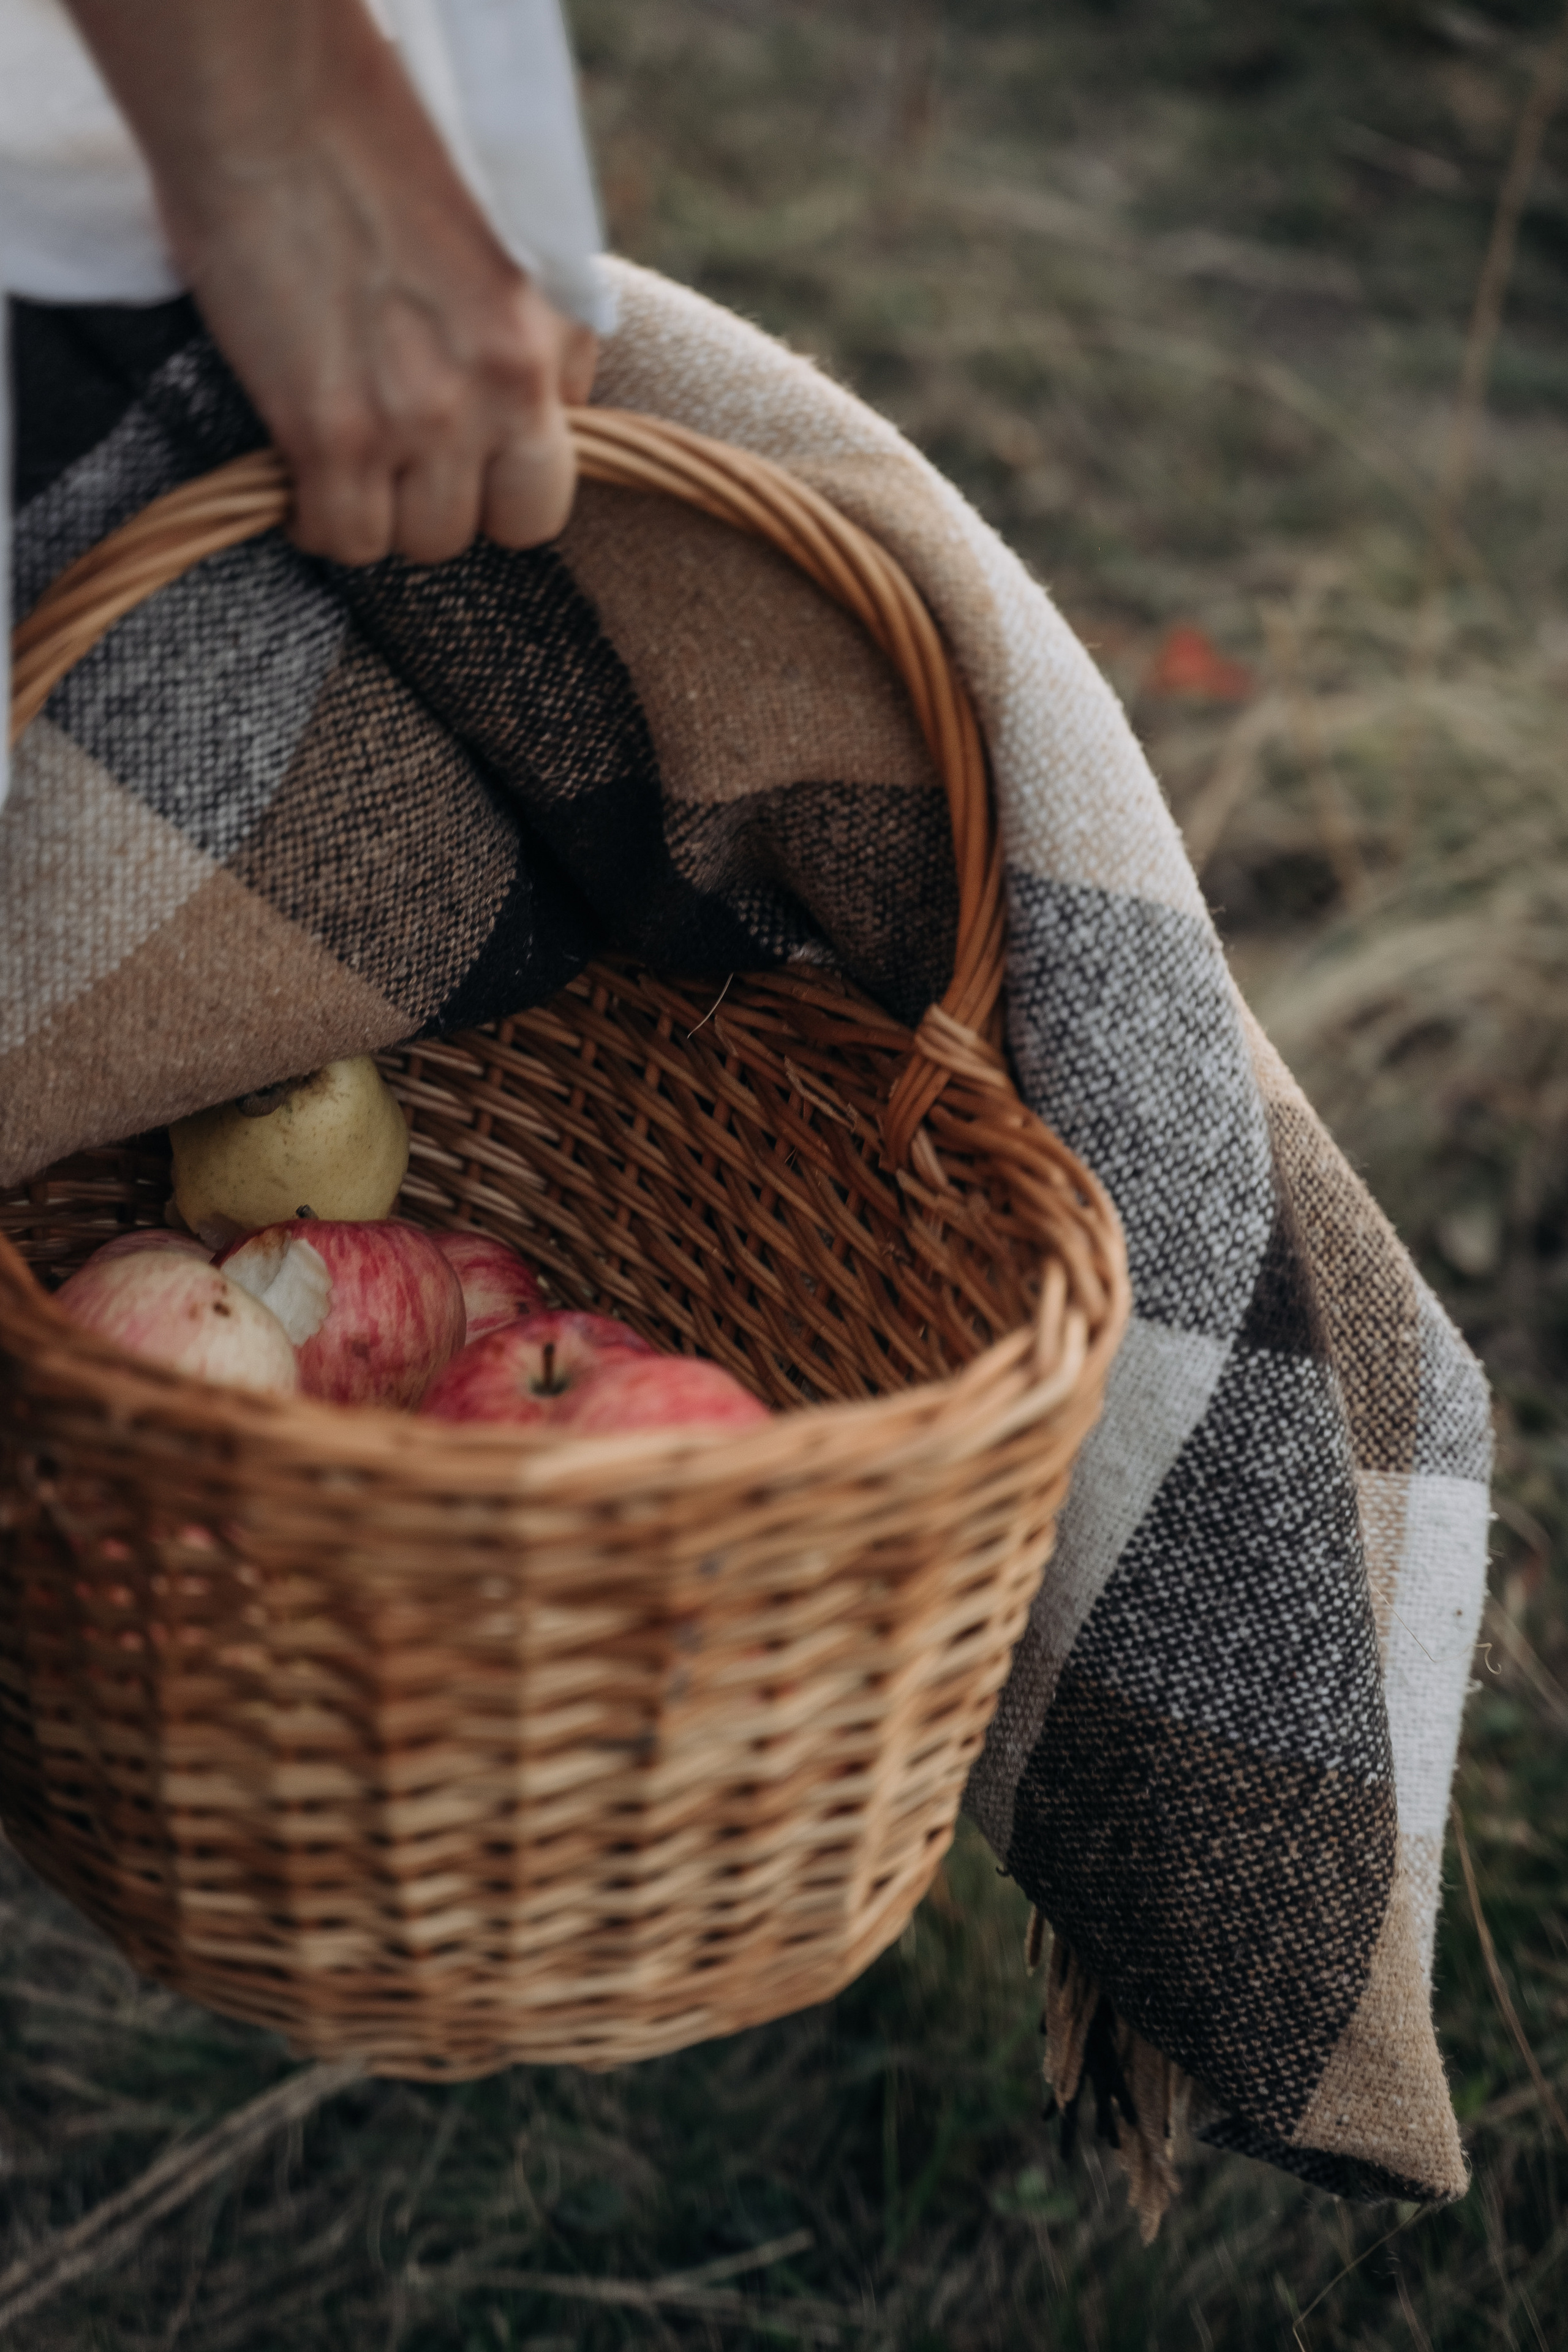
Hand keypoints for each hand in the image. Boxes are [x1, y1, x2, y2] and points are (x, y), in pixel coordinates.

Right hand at [64, 0, 594, 565]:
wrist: (276, 102)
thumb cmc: (381, 150)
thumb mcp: (510, 242)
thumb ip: (545, 335)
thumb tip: (562, 408)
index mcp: (542, 345)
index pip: (551, 492)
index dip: (501, 481)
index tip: (460, 454)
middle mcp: (496, 393)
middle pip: (493, 531)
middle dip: (449, 505)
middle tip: (402, 462)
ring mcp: (417, 419)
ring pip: (417, 543)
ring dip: (379, 512)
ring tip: (344, 459)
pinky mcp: (333, 433)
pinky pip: (343, 538)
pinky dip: (317, 520)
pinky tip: (299, 473)